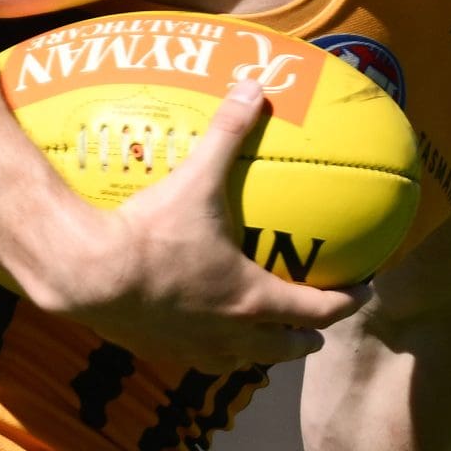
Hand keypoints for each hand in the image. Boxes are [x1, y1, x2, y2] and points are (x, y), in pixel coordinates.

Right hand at [23, 82, 367, 371]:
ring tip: (259, 342)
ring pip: (240, 362)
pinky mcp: (156, 351)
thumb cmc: (151, 232)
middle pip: (283, 349)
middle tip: (315, 332)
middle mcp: (229, 332)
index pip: (315, 310)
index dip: (345, 302)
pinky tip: (195, 336)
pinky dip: (207, 350)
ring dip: (257, 353)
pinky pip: (194, 359)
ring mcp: (192, 348)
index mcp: (251, 297)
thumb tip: (253, 87)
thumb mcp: (196, 180)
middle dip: (305, 340)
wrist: (89, 275)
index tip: (361, 293)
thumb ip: (227, 133)